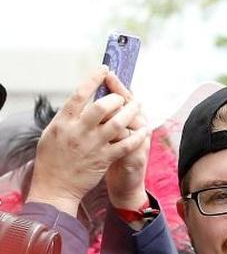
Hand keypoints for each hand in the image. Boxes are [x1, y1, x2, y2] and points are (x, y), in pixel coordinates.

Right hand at [26, 67, 148, 217]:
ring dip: (130, 112)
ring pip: (117, 124)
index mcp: (63, 121)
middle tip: (124, 96)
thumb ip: (69, 116)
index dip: (93, 79)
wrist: (55, 185)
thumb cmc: (53, 157)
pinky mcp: (104, 159)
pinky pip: (126, 145)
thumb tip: (83, 100)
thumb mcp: (53, 131)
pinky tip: (146, 129)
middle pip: (101, 107)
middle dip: (116, 97)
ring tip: (138, 105)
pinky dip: (138, 136)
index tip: (105, 68)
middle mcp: (78, 131)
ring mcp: (93, 145)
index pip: (79, 94)